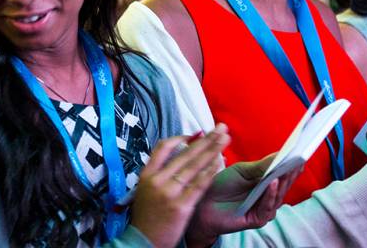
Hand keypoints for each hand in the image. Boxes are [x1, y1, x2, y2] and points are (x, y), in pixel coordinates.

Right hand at [130, 126, 229, 247]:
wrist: (143, 241)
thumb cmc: (147, 217)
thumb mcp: (145, 190)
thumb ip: (160, 173)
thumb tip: (181, 154)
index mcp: (147, 174)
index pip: (163, 147)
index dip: (181, 138)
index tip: (196, 134)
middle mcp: (157, 180)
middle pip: (184, 154)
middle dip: (205, 140)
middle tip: (220, 129)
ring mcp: (169, 193)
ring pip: (194, 166)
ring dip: (212, 151)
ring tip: (224, 140)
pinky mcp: (180, 206)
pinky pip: (199, 185)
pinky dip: (210, 172)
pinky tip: (220, 163)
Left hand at [185, 152, 298, 246]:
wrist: (203, 203)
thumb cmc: (222, 185)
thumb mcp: (243, 170)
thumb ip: (262, 165)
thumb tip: (281, 154)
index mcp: (266, 181)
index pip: (284, 172)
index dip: (292, 163)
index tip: (301, 151)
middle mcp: (268, 195)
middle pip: (285, 184)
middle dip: (291, 171)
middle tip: (298, 158)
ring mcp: (264, 208)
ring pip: (279, 195)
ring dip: (283, 182)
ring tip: (286, 169)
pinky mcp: (258, 219)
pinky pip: (268, 207)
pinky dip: (271, 194)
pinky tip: (273, 182)